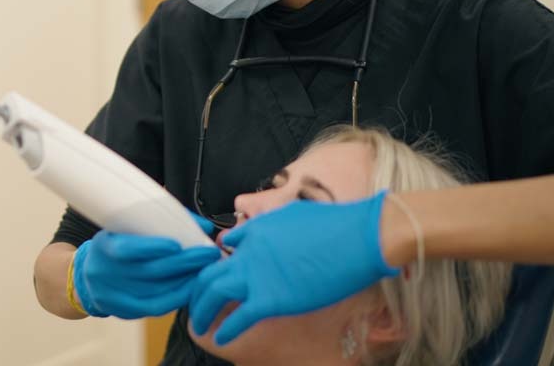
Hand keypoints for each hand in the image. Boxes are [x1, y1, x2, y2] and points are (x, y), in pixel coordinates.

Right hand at [73, 215, 221, 319]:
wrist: (86, 277)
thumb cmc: (115, 244)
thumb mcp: (124, 229)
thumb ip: (159, 224)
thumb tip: (202, 226)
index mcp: (103, 247)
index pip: (126, 249)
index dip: (150, 248)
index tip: (177, 244)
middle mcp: (105, 273)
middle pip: (149, 271)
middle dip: (184, 263)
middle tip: (209, 253)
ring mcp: (113, 296)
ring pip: (156, 292)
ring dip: (186, 281)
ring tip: (208, 269)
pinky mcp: (124, 312)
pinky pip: (156, 307)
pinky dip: (178, 297)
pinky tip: (193, 287)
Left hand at [189, 192, 398, 344]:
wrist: (359, 237)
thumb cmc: (335, 224)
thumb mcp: (292, 214)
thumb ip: (267, 225)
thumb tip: (256, 232)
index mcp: (255, 231)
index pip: (223, 250)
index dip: (215, 267)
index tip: (214, 280)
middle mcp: (248, 252)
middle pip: (208, 273)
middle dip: (196, 291)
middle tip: (194, 304)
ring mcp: (258, 275)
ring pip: (213, 293)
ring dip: (201, 311)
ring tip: (198, 323)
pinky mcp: (273, 299)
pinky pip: (239, 318)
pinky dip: (226, 330)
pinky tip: (220, 338)